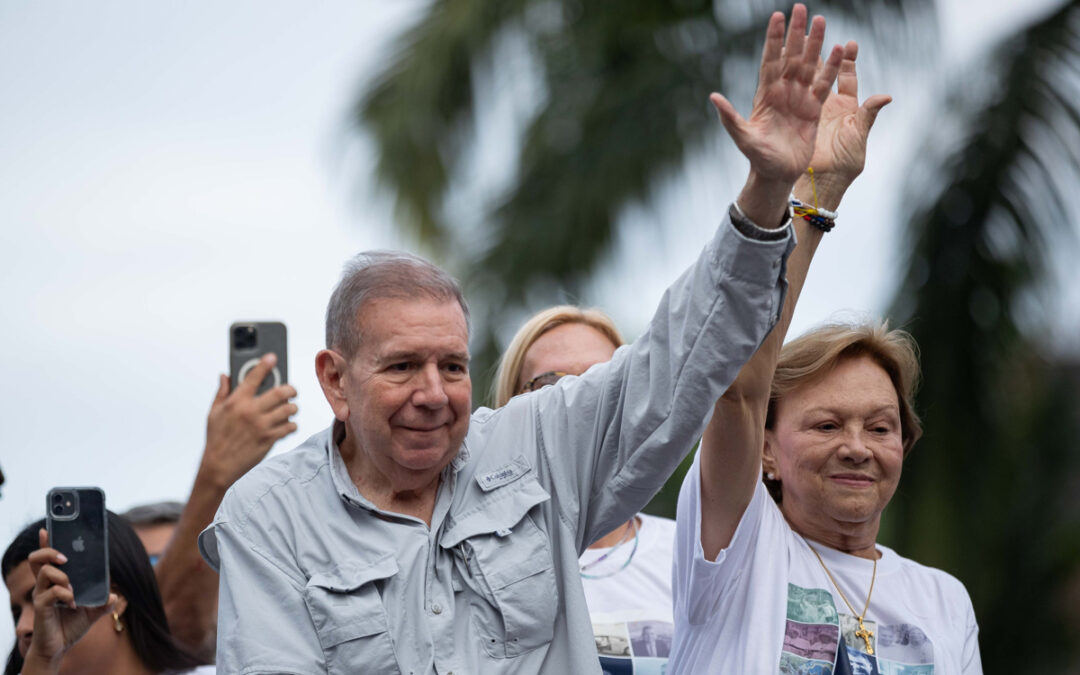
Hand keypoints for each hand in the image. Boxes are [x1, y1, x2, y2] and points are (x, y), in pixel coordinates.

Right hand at [23, 530, 116, 670]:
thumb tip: (115, 595)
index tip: (46, 529)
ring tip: (73, 588)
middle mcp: (45, 585)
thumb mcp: (93, 612)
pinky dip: (65, 595)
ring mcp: (41, 595)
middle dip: (50, 551)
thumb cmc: (71, 626)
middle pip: (37, 559)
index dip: (45, 542)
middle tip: (66, 557)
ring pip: (45, 572)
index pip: (46, 558)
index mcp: (55, 581)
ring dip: (62, 576)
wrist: (59, 648)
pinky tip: (73, 604)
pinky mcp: (41, 608)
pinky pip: (51, 593)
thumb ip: (103, 602)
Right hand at [199, 353, 297, 489]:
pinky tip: (287, 424)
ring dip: (292, 407)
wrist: (219, 466)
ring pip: (289, 409)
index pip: (254, 377)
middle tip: (291, 391)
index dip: (265, 364)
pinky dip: (292, 424)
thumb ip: (222, 392)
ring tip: (289, 409)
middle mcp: (251, 411)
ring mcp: (262, 426)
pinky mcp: (270, 439)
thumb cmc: (216, 438)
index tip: (273, 357)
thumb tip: (224, 375)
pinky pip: (290, 426)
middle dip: (291, 389)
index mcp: (236, 402)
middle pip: (281, 392)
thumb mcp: (213, 413)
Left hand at [711, 4, 843, 186]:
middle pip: (791, 56)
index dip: (773, 39)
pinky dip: (830, 68)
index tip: (776, 16)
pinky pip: (823, 84)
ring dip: (815, 44)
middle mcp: (783, 91)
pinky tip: (839, 50)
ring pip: (809, 65)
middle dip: (795, 33)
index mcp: (765, 94)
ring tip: (821, 21)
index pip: (770, 60)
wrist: (777, 174)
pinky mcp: (814, 109)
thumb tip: (713, 97)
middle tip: (801, 8)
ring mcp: (799, 98)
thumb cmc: (758, 158)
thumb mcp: (743, 138)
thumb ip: (730, 118)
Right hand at [795, 41, 890, 208]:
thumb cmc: (846, 162)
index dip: (848, 60)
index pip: (846, 77)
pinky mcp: (797, 118)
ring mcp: (811, 110)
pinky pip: (793, 95)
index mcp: (847, 107)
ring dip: (804, 60)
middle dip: (823, 51)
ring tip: (801, 40)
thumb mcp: (859, 135)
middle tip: (820, 31)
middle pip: (825, 72)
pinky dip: (789, 80)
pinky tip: (785, 65)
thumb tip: (886, 96)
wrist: (823, 181)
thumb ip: (869, 114)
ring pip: (807, 79)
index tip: (850, 43)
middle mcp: (829, 105)